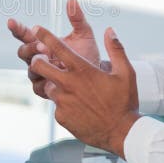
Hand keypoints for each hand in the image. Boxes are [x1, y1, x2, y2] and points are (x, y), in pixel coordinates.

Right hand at [8, 0, 103, 98]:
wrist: (97, 79)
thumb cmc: (87, 55)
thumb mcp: (84, 35)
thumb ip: (77, 19)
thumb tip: (72, 0)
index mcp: (41, 43)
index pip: (24, 34)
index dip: (16, 28)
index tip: (11, 22)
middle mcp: (37, 58)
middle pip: (22, 52)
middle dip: (30, 47)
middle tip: (42, 45)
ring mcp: (39, 74)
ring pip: (29, 69)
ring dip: (38, 63)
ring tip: (50, 60)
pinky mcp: (44, 89)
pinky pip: (37, 86)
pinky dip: (44, 81)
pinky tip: (52, 79)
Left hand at [32, 26, 139, 157]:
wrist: (120, 133)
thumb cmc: (124, 101)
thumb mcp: (126, 73)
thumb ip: (116, 49)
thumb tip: (109, 31)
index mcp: (82, 70)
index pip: (57, 47)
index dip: (44, 36)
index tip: (37, 29)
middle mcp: (68, 84)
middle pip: (39, 66)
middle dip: (37, 60)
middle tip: (42, 59)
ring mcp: (62, 101)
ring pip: (47, 86)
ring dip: (54, 84)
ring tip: (72, 90)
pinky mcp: (60, 116)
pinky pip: (57, 105)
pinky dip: (64, 104)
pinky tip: (79, 108)